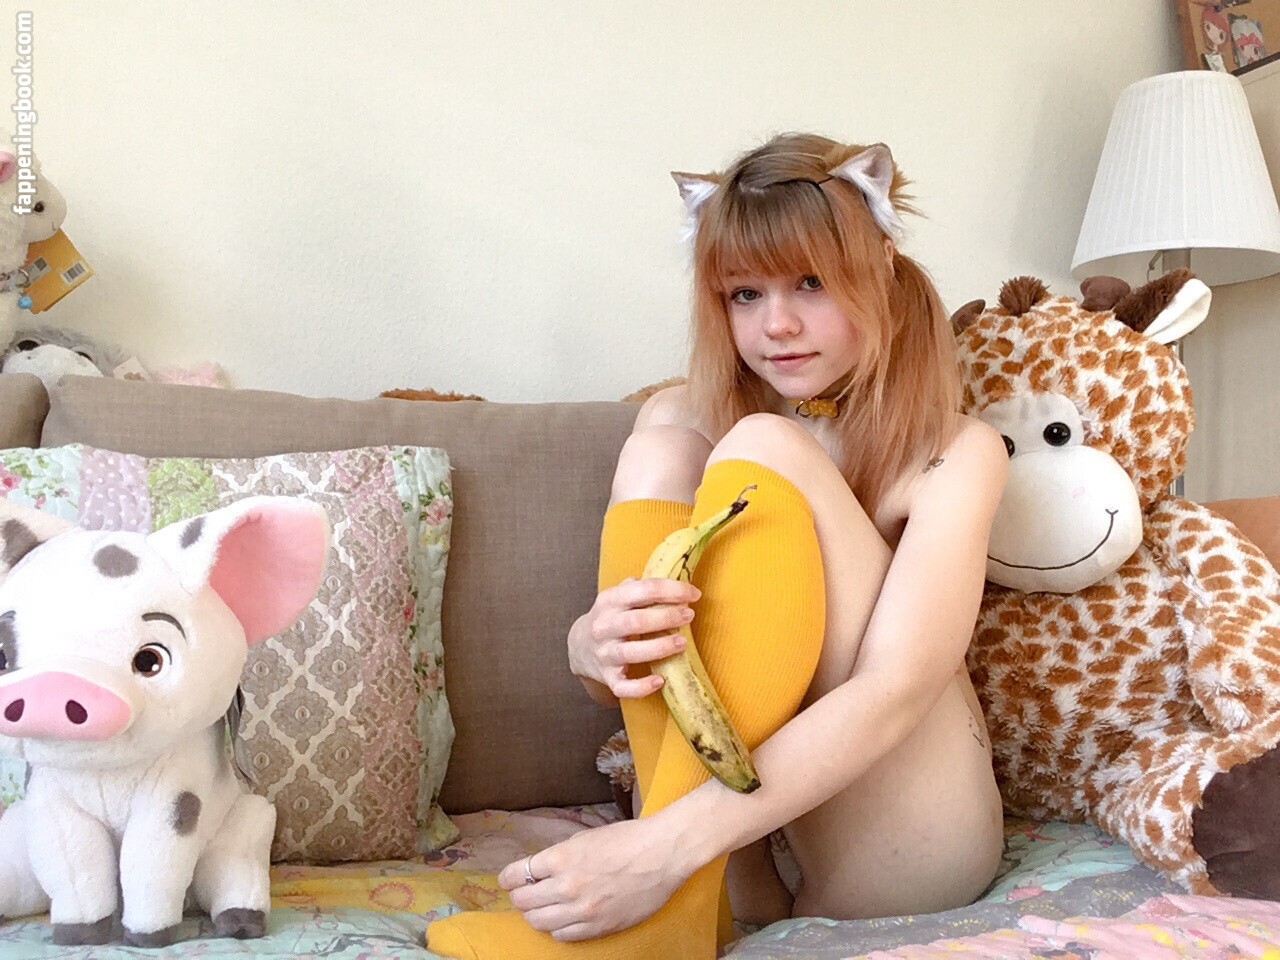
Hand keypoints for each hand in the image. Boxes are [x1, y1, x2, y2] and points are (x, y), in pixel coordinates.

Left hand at [498, 816, 691, 941]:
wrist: (662, 854)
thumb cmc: (627, 839)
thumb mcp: (585, 837)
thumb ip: (560, 855)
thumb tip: (541, 868)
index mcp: (561, 858)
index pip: (517, 874)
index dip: (508, 877)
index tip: (508, 879)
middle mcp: (567, 886)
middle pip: (524, 901)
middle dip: (519, 896)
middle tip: (522, 893)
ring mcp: (583, 910)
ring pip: (539, 922)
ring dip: (534, 914)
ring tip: (540, 908)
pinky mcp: (599, 926)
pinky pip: (563, 936)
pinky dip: (556, 928)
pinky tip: (561, 919)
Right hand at [568, 577, 699, 698]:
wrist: (578, 647)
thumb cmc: (610, 617)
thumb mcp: (617, 596)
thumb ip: (639, 586)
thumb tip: (672, 577)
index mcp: (609, 601)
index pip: (643, 590)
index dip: (671, 590)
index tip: (694, 594)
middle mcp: (604, 627)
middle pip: (636, 622)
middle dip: (666, 617)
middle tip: (689, 615)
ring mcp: (604, 654)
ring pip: (631, 653)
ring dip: (659, 648)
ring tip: (682, 642)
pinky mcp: (607, 677)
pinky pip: (623, 686)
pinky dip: (641, 686)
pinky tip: (660, 681)